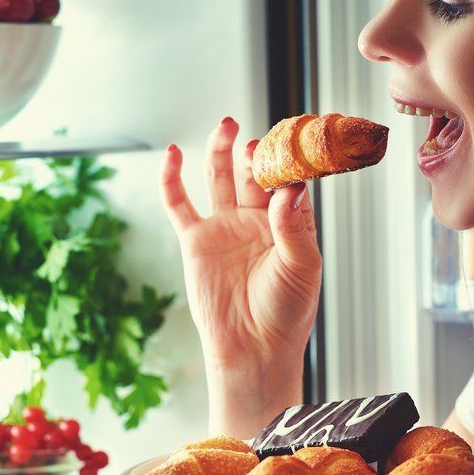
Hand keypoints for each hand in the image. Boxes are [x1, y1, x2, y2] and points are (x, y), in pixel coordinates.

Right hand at [160, 117, 322, 437]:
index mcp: (289, 223)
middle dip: (255, 151)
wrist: (252, 350)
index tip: (287, 144)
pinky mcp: (195, 240)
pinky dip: (172, 177)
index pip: (287, 180)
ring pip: (219, 177)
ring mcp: (224, 227)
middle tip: (256, 138)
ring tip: (227, 125)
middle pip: (252, 172)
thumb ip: (294, 228)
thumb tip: (289, 189)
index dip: (286, 161)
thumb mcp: (301, 268)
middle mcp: (256, 219)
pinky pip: (179, 203)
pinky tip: (173, 153)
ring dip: (221, 149)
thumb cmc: (286, 314)